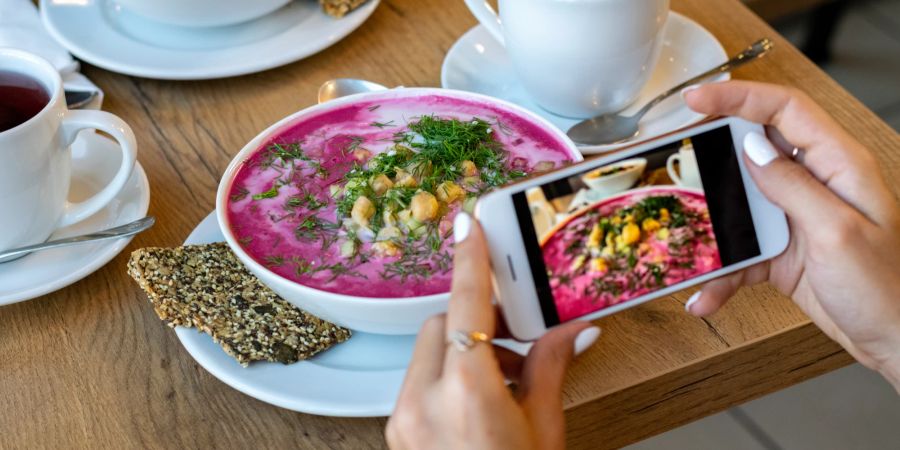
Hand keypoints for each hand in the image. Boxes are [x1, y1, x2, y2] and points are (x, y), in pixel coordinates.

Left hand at [385, 213, 600, 449]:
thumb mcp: (544, 428)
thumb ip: (550, 368)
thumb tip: (572, 330)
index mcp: (466, 395)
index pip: (466, 306)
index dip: (470, 260)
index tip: (470, 225)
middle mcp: (423, 403)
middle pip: (440, 325)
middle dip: (476, 322)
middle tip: (515, 337)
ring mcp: (404, 419)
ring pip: (427, 353)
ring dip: (463, 353)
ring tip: (506, 382)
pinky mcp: (396, 432)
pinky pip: (418, 382)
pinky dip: (447, 379)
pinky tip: (479, 401)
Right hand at [683, 81, 899, 388]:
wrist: (896, 340)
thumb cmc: (886, 288)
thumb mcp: (838, 233)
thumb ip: (793, 187)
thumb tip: (750, 149)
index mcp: (839, 165)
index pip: (785, 109)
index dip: (738, 96)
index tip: (694, 98)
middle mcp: (815, 183)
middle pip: (753, 148)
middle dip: (711, 151)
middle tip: (674, 155)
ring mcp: (795, 217)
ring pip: (738, 202)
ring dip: (710, 221)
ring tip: (682, 230)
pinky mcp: (781, 250)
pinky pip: (739, 252)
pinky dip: (720, 275)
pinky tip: (705, 296)